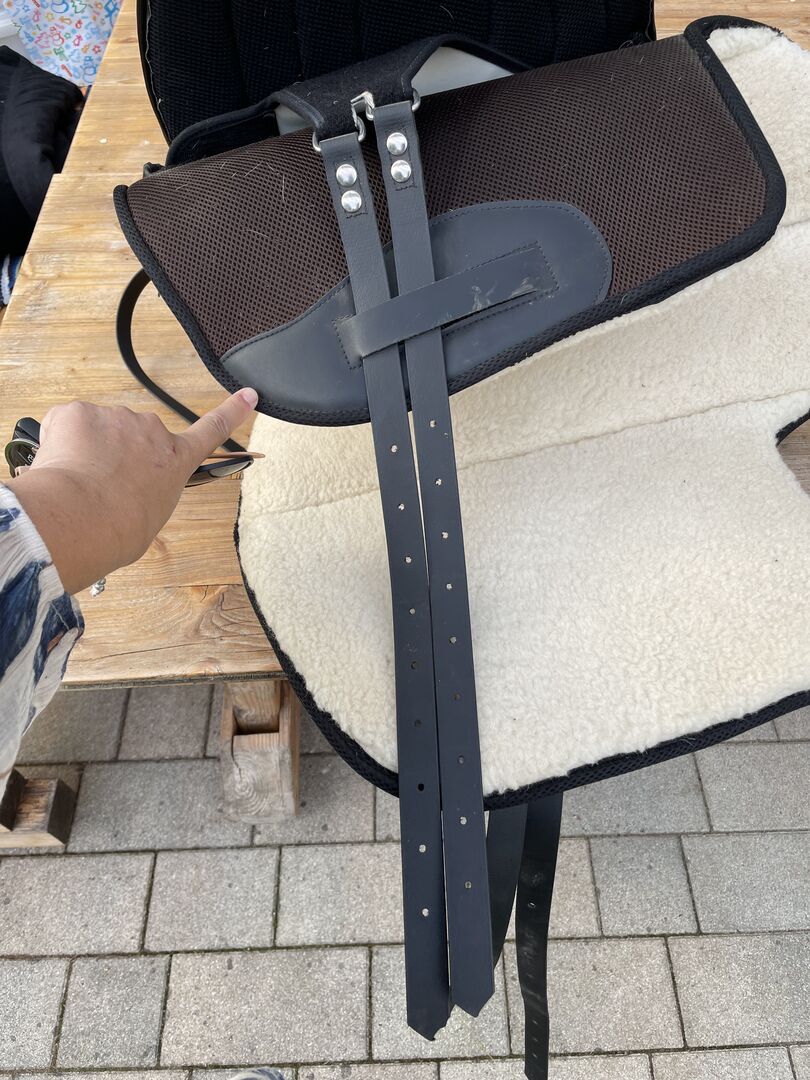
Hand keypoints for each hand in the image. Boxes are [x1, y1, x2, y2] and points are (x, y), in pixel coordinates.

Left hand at [6, 389, 257, 594]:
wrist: (84, 517)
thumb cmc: (118, 528)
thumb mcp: (150, 517)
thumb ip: (147, 492)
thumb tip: (125, 489)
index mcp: (174, 460)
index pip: (211, 430)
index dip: (231, 412)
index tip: (247, 395)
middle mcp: (150, 431)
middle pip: (135, 436)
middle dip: (119, 453)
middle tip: (102, 484)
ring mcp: (115, 417)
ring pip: (98, 430)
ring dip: (88, 449)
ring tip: (80, 481)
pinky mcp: (79, 411)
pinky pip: (68, 423)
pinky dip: (60, 441)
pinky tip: (61, 465)